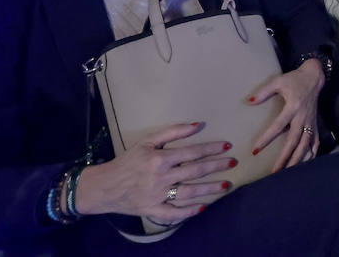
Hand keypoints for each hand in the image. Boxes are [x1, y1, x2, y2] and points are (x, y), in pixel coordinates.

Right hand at [74, 122, 235, 220]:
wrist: (105, 186)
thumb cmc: (128, 160)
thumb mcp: (147, 141)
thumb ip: (172, 131)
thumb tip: (197, 124)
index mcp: (160, 158)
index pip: (192, 152)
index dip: (211, 149)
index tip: (227, 147)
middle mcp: (161, 177)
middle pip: (195, 171)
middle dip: (217, 167)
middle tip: (233, 163)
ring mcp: (158, 195)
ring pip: (189, 192)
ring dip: (210, 188)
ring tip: (226, 185)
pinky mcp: (153, 210)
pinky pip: (173, 214)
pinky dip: (187, 212)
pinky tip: (202, 207)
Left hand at [249, 58, 326, 172]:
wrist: (314, 77)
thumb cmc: (294, 80)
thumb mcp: (278, 81)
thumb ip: (264, 92)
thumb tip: (248, 102)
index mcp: (293, 107)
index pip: (278, 126)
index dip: (266, 139)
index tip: (255, 151)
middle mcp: (302, 117)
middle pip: (293, 141)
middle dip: (284, 157)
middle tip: (274, 172)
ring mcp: (310, 122)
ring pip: (305, 144)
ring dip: (298, 159)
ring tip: (289, 173)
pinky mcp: (315, 124)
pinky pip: (315, 141)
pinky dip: (312, 153)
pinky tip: (306, 163)